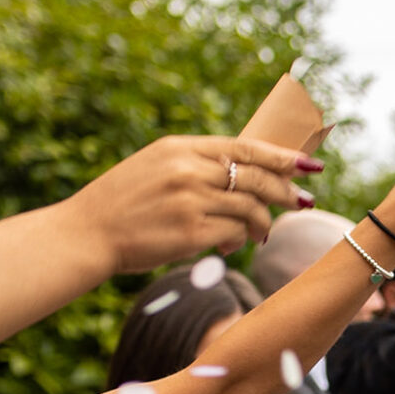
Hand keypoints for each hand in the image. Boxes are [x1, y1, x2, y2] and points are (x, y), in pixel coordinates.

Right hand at [62, 134, 316, 270]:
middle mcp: (188, 169)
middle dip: (286, 191)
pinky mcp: (190, 231)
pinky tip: (229, 247)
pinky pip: (234, 233)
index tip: (308, 164)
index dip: (282, 156)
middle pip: (257, 177)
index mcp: (181, 148)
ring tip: (260, 233)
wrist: (86, 233)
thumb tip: (248, 173)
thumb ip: (197, 165)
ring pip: (250, 208)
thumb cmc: (124, 204)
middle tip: (301, 202)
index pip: (245, 146)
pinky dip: (239, 241)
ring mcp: (190, 200)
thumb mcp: (156, 167)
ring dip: (262, 223)